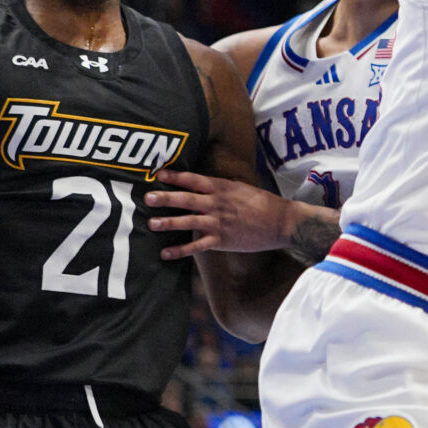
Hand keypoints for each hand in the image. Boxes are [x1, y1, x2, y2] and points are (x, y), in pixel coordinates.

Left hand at [143, 169, 296, 257]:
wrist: (281, 222)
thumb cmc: (264, 203)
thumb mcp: (242, 188)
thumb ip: (222, 188)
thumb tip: (205, 185)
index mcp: (223, 189)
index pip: (195, 180)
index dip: (176, 176)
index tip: (159, 173)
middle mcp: (217, 204)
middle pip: (187, 199)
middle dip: (166, 198)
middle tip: (147, 197)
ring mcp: (218, 223)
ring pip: (188, 222)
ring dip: (168, 222)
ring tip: (151, 224)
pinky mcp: (221, 241)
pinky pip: (196, 246)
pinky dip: (180, 250)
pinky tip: (165, 253)